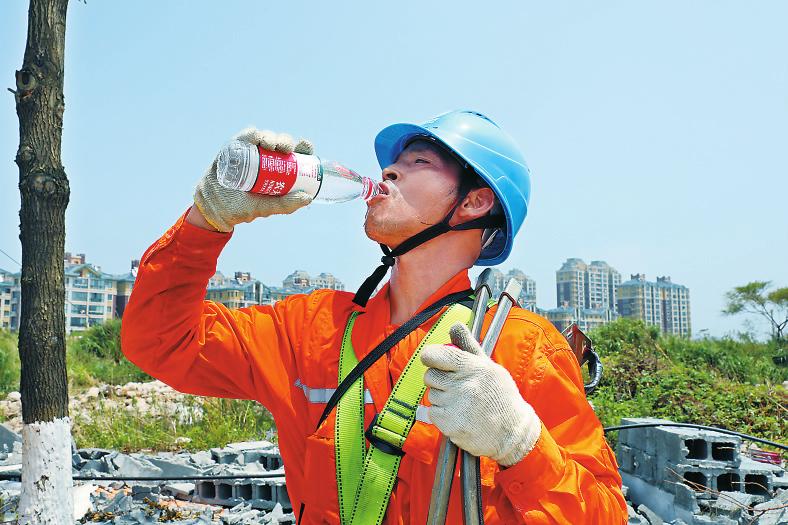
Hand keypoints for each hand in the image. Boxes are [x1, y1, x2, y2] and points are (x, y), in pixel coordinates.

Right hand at [193, 128, 314, 231]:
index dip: (303, 148)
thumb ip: (286, 204)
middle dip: (286, 141)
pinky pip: (246, 136)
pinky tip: (255, 137)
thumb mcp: (266, 207)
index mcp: (279, 170)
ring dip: (270, 137)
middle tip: (285, 149)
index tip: (306, 147)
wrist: (214, 206)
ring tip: (269, 145)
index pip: (295, 155)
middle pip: (281, 143)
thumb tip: (308, 198)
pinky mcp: (235, 147)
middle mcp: (267, 158)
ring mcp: (251, 151)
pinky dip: (252, 134)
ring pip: (265, 137)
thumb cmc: (242, 207)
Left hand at [421, 322, 541, 465]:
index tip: (430, 358)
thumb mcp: (490, 368)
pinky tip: (458, 415)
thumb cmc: (501, 397)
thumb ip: (469, 347)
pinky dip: (441, 415)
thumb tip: (455, 325)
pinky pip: (432, 412)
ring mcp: (457, 406)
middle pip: (430, 375)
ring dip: (441, 398)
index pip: (439, 354)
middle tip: (454, 385)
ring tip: (462, 403)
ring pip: (431, 395)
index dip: (429, 355)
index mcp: (474, 368)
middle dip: (438, 379)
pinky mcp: (451, 424)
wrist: (512, 433)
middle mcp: (465, 386)